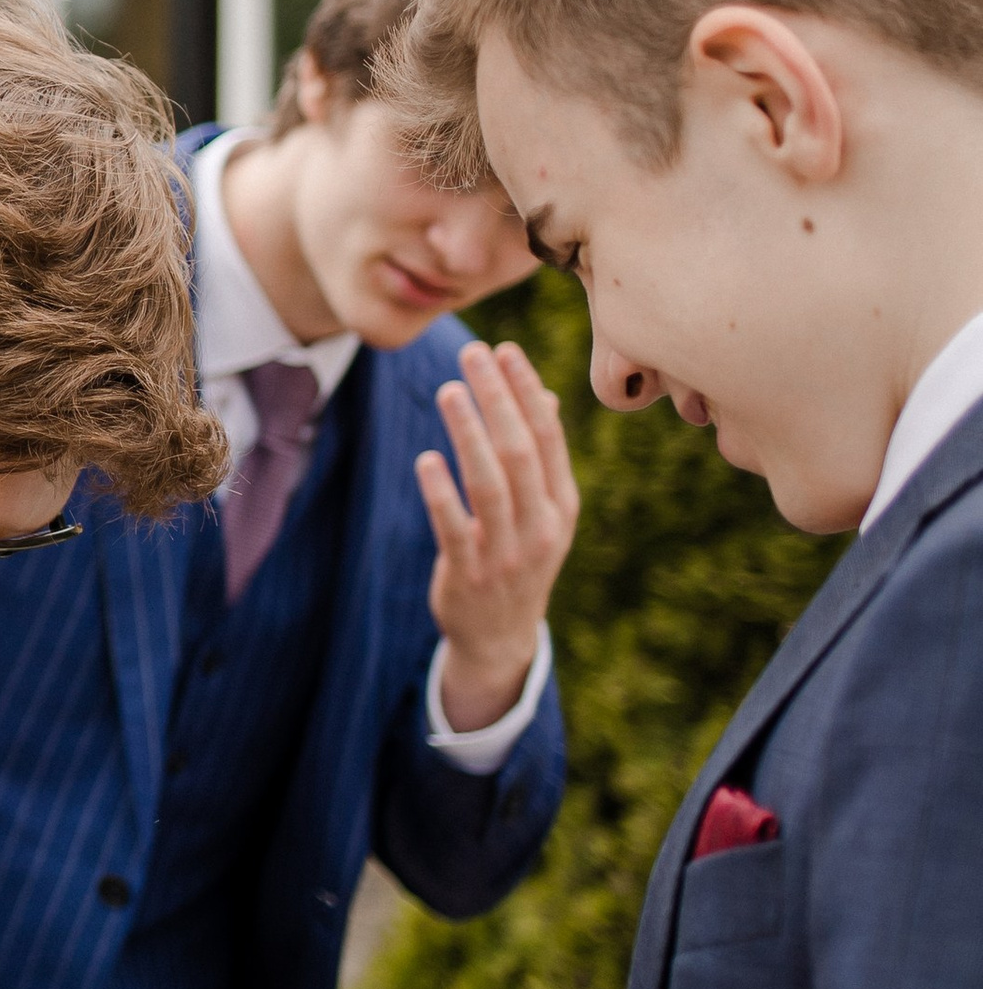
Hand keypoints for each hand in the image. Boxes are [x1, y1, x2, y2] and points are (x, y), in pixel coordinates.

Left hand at [419, 339, 577, 731]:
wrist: (500, 637)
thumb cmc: (518, 557)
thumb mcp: (542, 513)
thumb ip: (541, 458)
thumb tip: (542, 394)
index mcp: (562, 506)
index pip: (547, 438)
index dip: (526, 392)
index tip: (505, 351)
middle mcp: (541, 527)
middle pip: (520, 452)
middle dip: (498, 399)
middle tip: (472, 355)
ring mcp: (506, 553)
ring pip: (489, 484)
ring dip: (469, 434)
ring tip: (449, 391)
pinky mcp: (468, 573)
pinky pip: (454, 527)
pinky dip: (441, 492)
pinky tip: (427, 458)